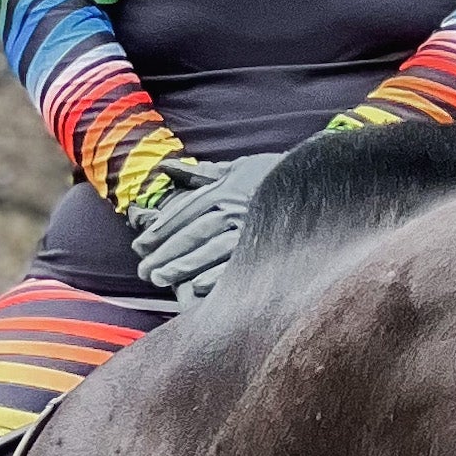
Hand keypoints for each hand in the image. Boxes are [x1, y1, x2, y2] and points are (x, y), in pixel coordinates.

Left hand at [128, 148, 284, 300]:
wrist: (315, 178)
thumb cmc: (270, 176)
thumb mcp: (235, 168)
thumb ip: (200, 174)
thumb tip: (166, 169)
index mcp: (223, 188)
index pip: (184, 212)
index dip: (160, 230)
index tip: (140, 247)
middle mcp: (233, 206)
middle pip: (192, 231)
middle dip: (165, 252)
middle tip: (144, 272)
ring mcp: (249, 225)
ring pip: (209, 248)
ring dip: (182, 265)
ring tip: (160, 279)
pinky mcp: (265, 242)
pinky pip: (237, 261)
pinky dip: (216, 274)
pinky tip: (195, 287)